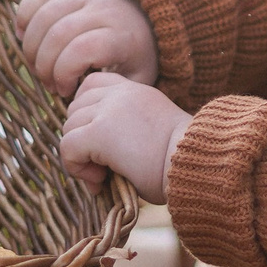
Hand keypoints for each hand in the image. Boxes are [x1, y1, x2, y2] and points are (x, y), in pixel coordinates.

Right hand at [16, 0, 157, 96]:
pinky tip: (24, 36)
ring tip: (39, 66)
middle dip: (44, 66)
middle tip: (49, 84)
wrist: (145, 19)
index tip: (66, 91)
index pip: (82, 49)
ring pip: (44, 16)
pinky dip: (24, 15)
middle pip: (58, 34)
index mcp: (122, 36)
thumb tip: (83, 101)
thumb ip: (111, 92)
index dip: (64, 73)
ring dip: (31, 47)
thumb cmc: (135, 58)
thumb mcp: (136, 80)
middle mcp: (104, 10)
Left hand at [59, 73, 190, 204]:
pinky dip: (77, 168)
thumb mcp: (154, 133)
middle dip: (81, 137)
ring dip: (79, 156)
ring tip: (104, 176)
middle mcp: (121, 93)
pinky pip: (68, 148)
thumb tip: (95, 157)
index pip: (92, 84)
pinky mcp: (99, 133)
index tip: (100, 140)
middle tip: (103, 166)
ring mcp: (109, 110)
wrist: (198, 165)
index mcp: (137, 90)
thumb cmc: (184, 162)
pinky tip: (100, 181)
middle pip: (75, 108)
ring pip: (68, 129)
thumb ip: (125, 131)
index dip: (87, 112)